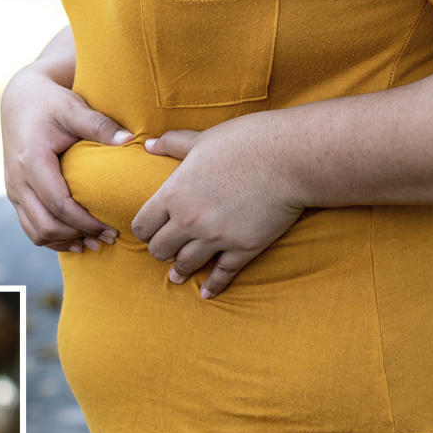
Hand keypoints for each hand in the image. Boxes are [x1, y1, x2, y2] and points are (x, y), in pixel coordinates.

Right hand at [0, 65, 131, 251]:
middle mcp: (17, 180)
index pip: (59, 204)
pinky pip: (31, 228)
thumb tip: (130, 140)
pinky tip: (77, 241)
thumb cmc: (51, 103)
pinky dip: (53, 239)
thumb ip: (100, 125)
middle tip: (109, 237)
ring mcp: (13, 190)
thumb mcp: (74, 108)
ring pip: (36, 232)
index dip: (85, 222)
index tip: (112, 227)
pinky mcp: (15, 195)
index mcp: (31, 161)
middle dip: (78, 236)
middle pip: (46, 225)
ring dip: (65, 242)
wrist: (20, 100)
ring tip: (95, 242)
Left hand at [132, 122, 305, 297]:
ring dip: (180, 270)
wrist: (289, 158)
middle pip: (159, 250)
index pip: (143, 225)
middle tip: (165, 249)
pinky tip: (207, 293)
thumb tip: (148, 144)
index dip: (144, 230)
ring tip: (178, 274)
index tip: (149, 231)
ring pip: (185, 265)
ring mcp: (216, 237)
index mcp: (174, 193)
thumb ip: (173, 144)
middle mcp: (190, 220)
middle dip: (160, 250)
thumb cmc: (245, 142)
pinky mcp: (243, 248)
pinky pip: (222, 274)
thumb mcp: (203, 139)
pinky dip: (213, 285)